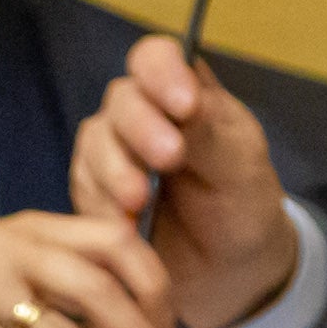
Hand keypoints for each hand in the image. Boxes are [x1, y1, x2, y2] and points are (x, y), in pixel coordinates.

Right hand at [72, 35, 301, 327]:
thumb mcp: (240, 165)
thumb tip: (184, 100)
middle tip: (169, 158)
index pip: (155, 58)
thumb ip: (209, 131)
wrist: (230, 270)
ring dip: (116, 173)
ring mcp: (112, 153)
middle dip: (141, 128)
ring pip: (95, 145)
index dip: (161, 73)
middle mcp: (140, 114)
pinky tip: (127, 228)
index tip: (185, 105)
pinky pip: (84, 192)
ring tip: (140, 203)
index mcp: (182, 91)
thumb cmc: (242, 203)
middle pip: (121, 102)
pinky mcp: (94, 194)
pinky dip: (103, 209)